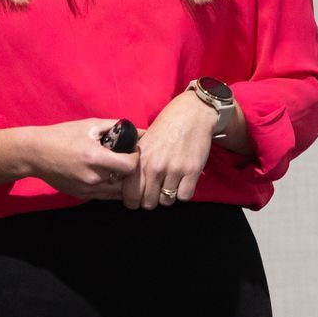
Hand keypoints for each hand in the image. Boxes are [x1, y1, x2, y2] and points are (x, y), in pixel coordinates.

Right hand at [22, 119, 140, 199]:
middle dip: (132, 171)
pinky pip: (105, 195)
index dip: (136, 158)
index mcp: (95, 158)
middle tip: (128, 160)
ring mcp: (87, 190)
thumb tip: (140, 131)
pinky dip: (110, 187)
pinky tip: (107, 175)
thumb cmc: (62, 135)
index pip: (130, 166)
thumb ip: (117, 127)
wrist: (35, 154)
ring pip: (117, 192)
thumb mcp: (90, 125)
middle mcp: (92, 177)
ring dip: (122, 181)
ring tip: (119, 168)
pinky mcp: (82, 196)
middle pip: (127, 182)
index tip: (132, 150)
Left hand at [123, 91, 215, 209]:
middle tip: (155, 191)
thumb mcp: (143, 142)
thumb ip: (135, 163)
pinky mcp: (192, 171)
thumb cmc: (165, 127)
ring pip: (166, 201)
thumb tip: (125, 185)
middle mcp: (155, 166)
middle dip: (151, 200)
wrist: (192, 113)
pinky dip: (183, 192)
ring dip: (168, 196)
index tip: (137, 198)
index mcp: (139, 160)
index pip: (130, 194)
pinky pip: (184, 196)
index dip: (133, 200)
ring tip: (170, 183)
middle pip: (148, 203)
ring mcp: (174, 169)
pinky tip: (183, 181)